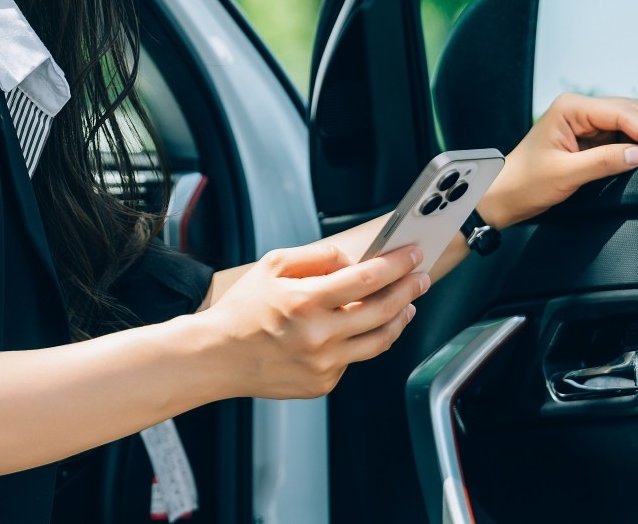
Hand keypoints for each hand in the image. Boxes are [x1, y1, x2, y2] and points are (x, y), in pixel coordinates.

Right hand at [191, 242, 427, 400]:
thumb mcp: (272, 266)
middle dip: (409, 289)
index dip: (396, 265)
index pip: (366, 279)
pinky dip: (361, 341)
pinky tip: (360, 329)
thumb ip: (316, 256)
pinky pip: (354, 359)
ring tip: (406, 305)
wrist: (217, 356)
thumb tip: (351, 259)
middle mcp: (319, 336)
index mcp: (305, 302)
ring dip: (399, 319)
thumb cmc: (242, 310)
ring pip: (379, 341)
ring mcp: (323, 364)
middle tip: (420, 278)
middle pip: (383, 310)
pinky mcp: (322, 383)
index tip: (412, 255)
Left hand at [480, 93, 637, 228]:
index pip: (620, 113)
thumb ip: (603, 162)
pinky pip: (621, 133)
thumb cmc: (525, 183)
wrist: (503, 195)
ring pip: (629, 119)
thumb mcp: (565, 174)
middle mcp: (578, 108)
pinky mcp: (588, 136)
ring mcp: (584, 121)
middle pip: (629, 110)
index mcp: (569, 108)